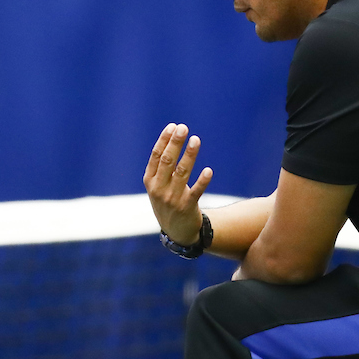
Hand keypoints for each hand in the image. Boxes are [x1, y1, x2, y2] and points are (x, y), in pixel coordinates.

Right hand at [143, 123, 213, 244]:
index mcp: (150, 181)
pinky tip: (208, 170)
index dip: (164, 140)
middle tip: (183, 128)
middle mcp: (159, 189)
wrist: (176, 231)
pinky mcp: (187, 207)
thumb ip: (162, 167)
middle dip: (175, 143)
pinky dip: (202, 181)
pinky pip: (196, 192)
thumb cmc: (167, 202)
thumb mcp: (158, 186)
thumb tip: (173, 137)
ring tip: (196, 139)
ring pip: (182, 173)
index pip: (156, 156)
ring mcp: (172, 199)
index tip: (173, 126)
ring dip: (189, 155)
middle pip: (167, 161)